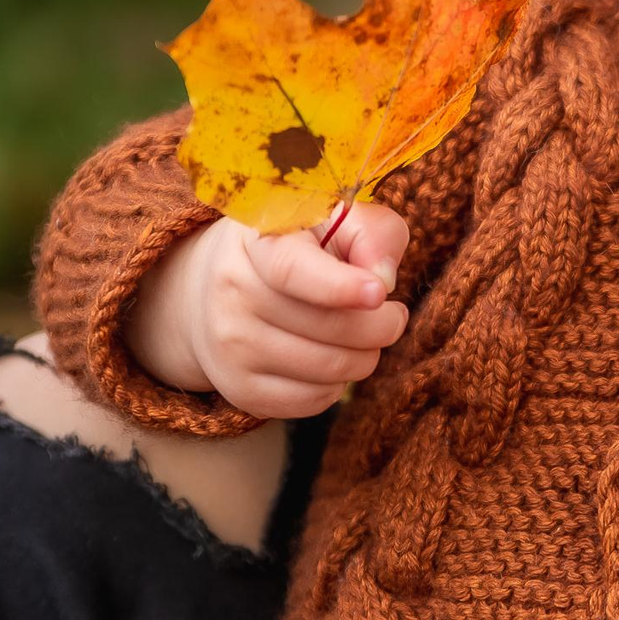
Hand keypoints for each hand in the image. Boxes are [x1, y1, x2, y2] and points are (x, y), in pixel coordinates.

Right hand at [125, 201, 411, 417]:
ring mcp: (231, 345)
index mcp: (256, 240)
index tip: (380, 293)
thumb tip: (382, 278)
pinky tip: (333, 357)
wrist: (226, 286)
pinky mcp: (239, 389)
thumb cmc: (302, 248)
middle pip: (329, 327)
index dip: (340, 286)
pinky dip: (339, 384)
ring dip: (366, 356)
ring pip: (330, 369)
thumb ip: (371, 233)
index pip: (293, 270)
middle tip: (392, 315)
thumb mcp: (336, 219)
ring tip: (365, 335)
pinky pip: (314, 400)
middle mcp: (232, 292)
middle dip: (382, 326)